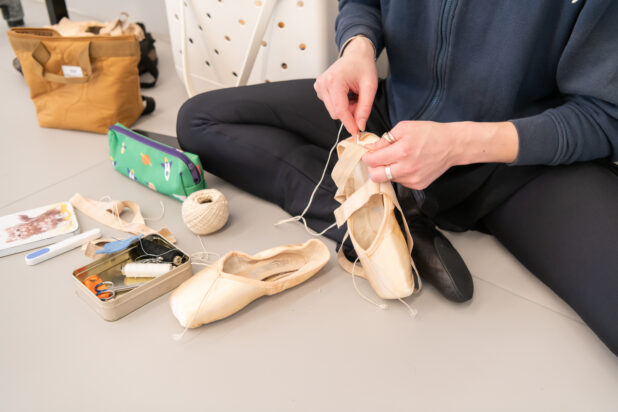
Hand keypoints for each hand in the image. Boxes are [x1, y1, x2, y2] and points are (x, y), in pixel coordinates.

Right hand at [314, 36, 377, 134]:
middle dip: (350, 113)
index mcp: (334, 81)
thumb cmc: (363, 66)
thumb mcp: (370, 87)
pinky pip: (330, 105)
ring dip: (346, 108)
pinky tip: (346, 93)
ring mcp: (319, 86)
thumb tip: (360, 125)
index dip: (349, 123)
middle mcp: (323, 83)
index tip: (357, 133)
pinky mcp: (319, 88)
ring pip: (333, 110)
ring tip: (353, 95)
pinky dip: (341, 103)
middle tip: (359, 101)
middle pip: (336, 112)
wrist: (356, 54)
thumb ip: (365, 108)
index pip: (340, 110)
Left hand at [362, 121, 518, 188]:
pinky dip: (399, 175)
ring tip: (397, 159)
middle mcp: (406, 169)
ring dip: (387, 171)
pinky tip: (408, 165)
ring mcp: (413, 179)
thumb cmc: (429, 133)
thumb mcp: (405, 128)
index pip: (372, 161)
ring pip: (388, 180)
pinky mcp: (418, 185)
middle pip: (376, 177)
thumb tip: (370, 148)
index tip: (368, 153)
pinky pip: (400, 182)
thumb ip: (385, 139)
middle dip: (373, 168)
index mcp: (401, 152)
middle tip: (378, 159)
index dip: (367, 157)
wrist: (452, 145)